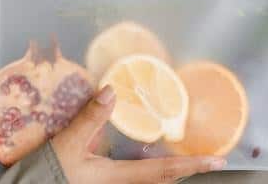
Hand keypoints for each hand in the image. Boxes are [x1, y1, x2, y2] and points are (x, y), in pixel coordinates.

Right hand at [49, 84, 226, 182]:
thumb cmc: (50, 175)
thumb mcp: (67, 144)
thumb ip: (89, 118)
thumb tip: (111, 91)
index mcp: (119, 178)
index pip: (165, 172)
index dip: (193, 165)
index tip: (218, 161)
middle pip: (164, 180)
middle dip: (188, 169)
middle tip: (209, 159)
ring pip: (151, 181)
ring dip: (170, 170)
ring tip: (186, 157)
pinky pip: (137, 179)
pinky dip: (151, 170)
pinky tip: (149, 160)